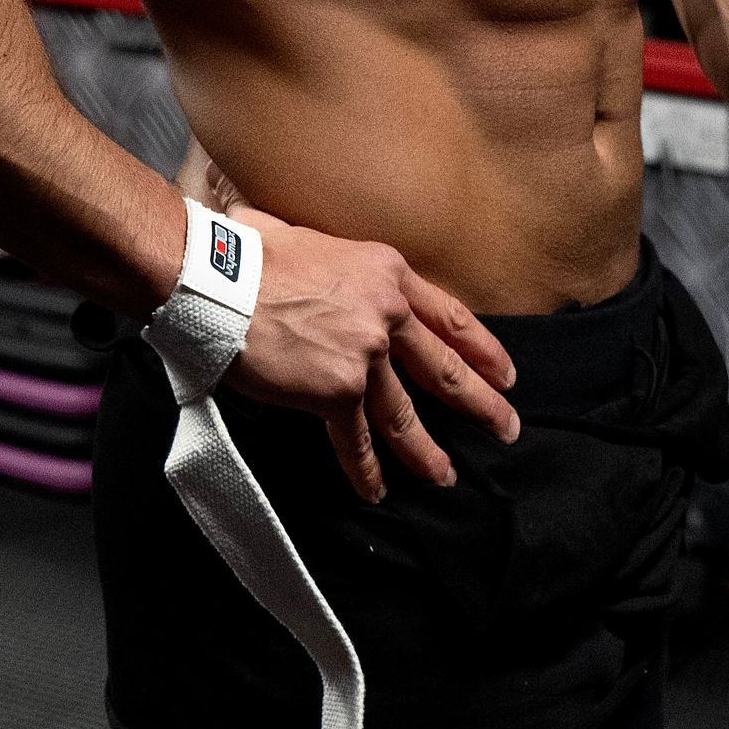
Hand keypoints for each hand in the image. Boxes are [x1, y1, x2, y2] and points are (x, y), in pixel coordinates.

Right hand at [226, 207, 519, 503]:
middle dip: (482, 403)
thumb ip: (332, 260)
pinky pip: (356, 440)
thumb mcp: (313, 238)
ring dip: (427, 451)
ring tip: (446, 475)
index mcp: (386, 273)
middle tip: (507, 428)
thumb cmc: (251, 252)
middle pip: (444, 368)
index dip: (482, 349)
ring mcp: (366, 355)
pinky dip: (366, 469)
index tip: (506, 373)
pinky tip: (376, 489)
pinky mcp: (336, 391)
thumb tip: (316, 262)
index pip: (449, 317)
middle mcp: (386, 313)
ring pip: (405, 414)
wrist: (221, 279)